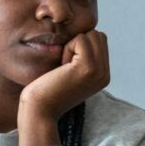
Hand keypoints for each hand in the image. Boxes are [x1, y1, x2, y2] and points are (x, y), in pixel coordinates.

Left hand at [18, 30, 109, 145]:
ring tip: (64, 67)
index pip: (100, 41)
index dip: (81, 46)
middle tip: (65, 65)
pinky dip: (67, 48)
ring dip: (73, 45)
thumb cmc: (47, 91)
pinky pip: (80, 40)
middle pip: (98, 35)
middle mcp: (105, 74)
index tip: (68, 67)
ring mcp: (99, 71)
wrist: (39, 111)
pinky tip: (61, 66)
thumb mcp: (71, 73)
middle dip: (79, 43)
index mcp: (102, 75)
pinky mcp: (88, 67)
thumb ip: (83, 58)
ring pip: (91, 35)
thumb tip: (85, 34)